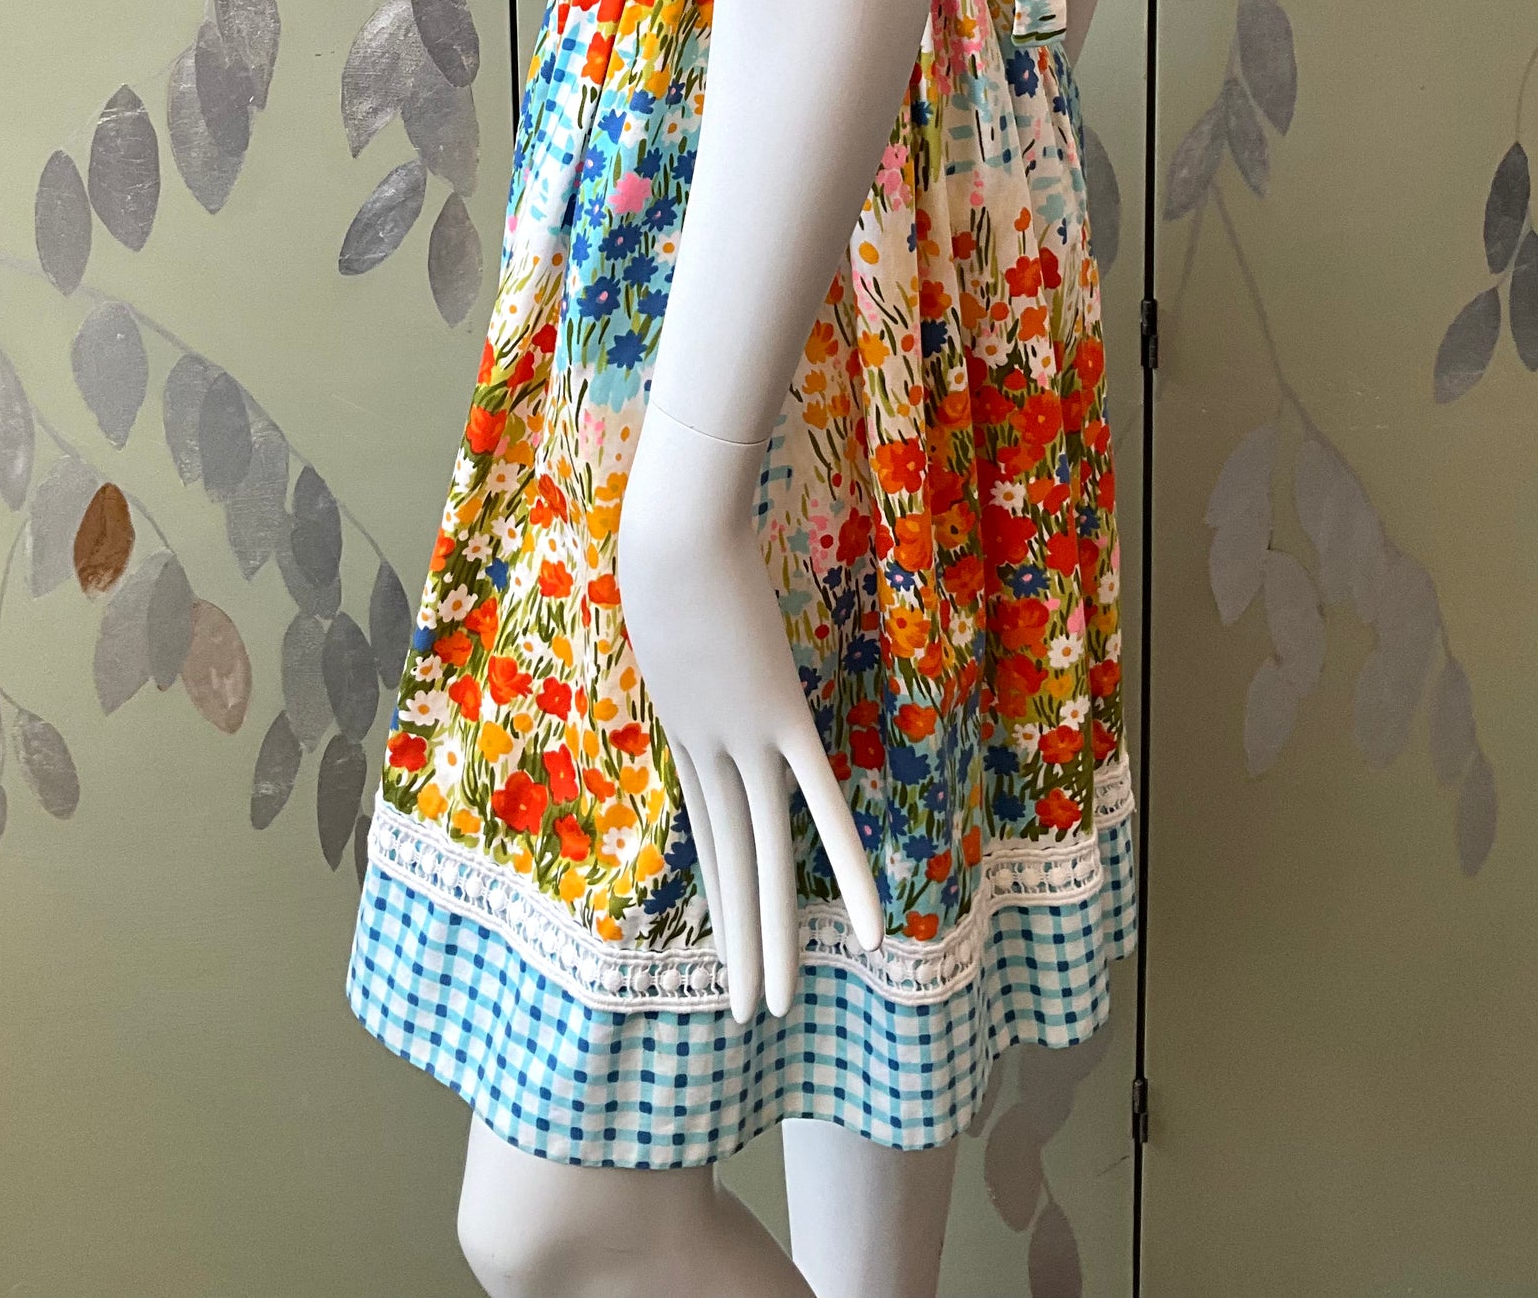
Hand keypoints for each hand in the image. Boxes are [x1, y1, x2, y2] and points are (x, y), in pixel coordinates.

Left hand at [617, 401, 884, 1022]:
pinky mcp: (776, 717)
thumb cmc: (663, 537)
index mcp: (684, 725)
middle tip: (745, 1012)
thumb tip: (691, 609)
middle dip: (738, 939)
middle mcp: (707, 747)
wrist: (668, 524)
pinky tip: (874, 925)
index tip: (724, 929)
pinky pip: (820, 804)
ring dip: (771, 938)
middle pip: (730, 860)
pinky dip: (847, 868)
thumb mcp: (663, 596)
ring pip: (765, 857)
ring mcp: (742, 737)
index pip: (709, 824)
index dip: (721, 880)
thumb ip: (684, 620)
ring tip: (773, 1011)